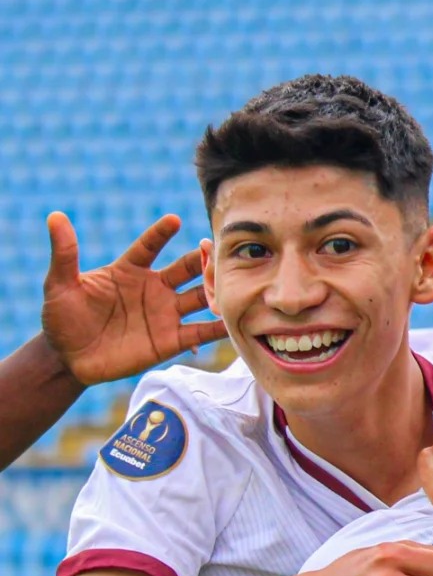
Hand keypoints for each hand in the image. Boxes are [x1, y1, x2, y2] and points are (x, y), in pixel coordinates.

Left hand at [40, 212, 226, 386]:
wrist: (69, 359)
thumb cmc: (62, 318)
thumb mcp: (59, 284)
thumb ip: (64, 253)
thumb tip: (55, 216)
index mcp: (128, 271)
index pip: (149, 247)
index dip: (160, 234)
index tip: (174, 220)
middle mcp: (152, 289)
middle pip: (185, 269)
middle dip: (202, 260)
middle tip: (218, 251)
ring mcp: (164, 314)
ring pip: (198, 297)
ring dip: (215, 290)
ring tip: (233, 283)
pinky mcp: (170, 341)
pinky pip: (200, 332)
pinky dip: (219, 328)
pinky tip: (235, 322)